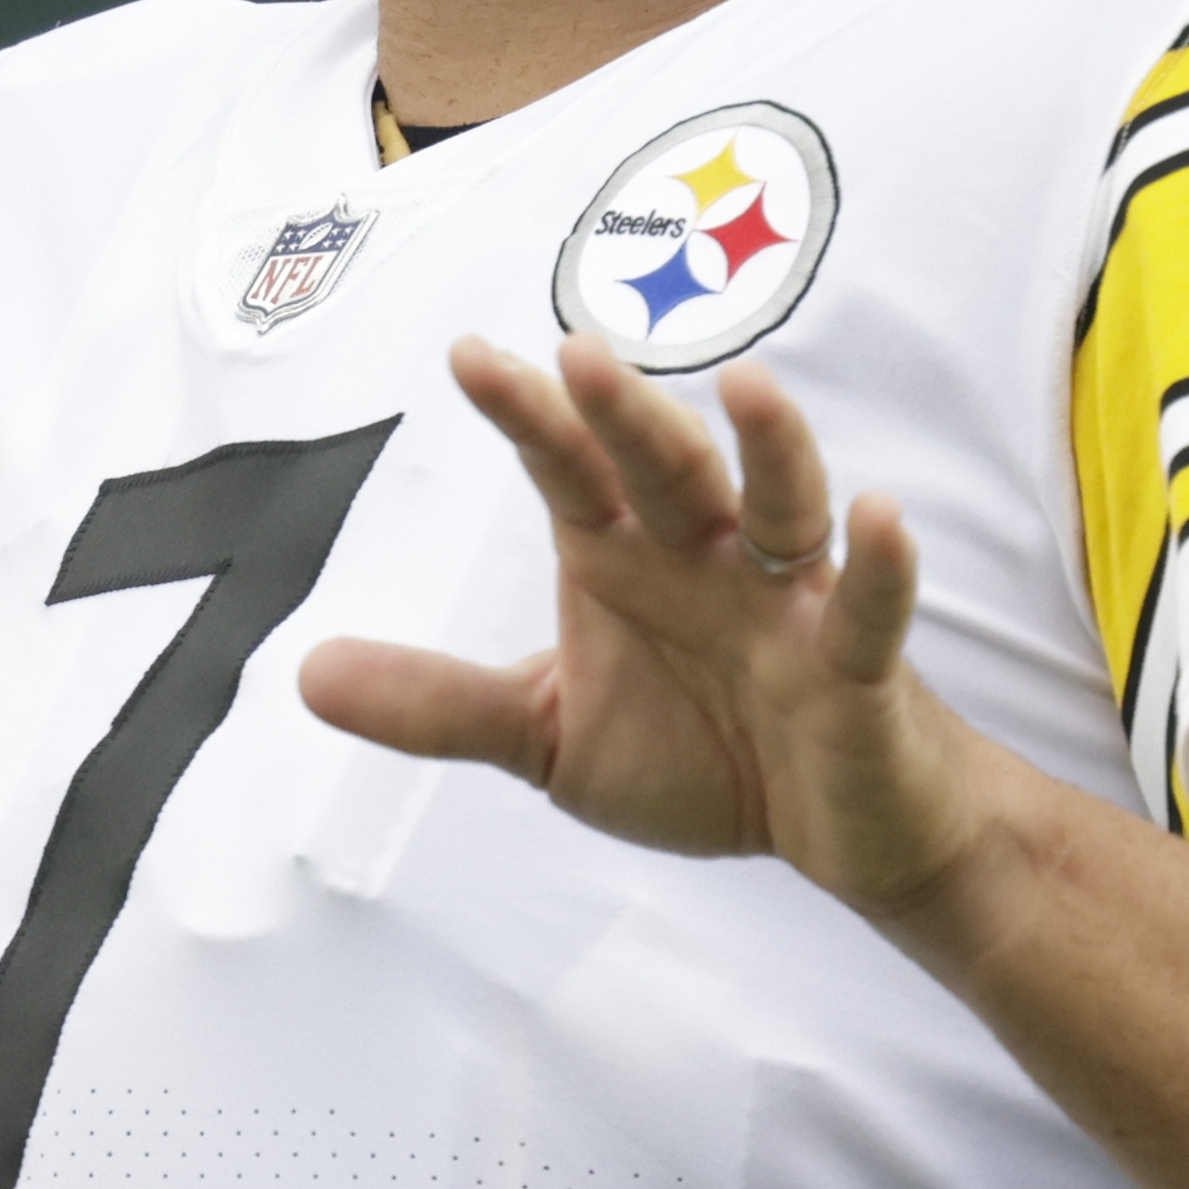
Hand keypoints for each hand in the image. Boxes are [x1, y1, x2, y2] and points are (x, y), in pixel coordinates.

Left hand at [300, 334, 1011, 922]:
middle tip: (578, 357)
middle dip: (626, 416)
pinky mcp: (857, 666)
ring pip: (782, 507)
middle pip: (669, 469)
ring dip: (770, 447)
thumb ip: (442, 703)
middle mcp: (709, 558)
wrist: (839, 831)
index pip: (570, 471)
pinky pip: (871, 609)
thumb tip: (305, 673)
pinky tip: (880, 516)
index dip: (527, 417)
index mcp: (629, 559)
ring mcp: (789, 604)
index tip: (468, 357)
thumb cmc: (709, 755)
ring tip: (749, 388)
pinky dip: (883, 568)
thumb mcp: (552, 737)